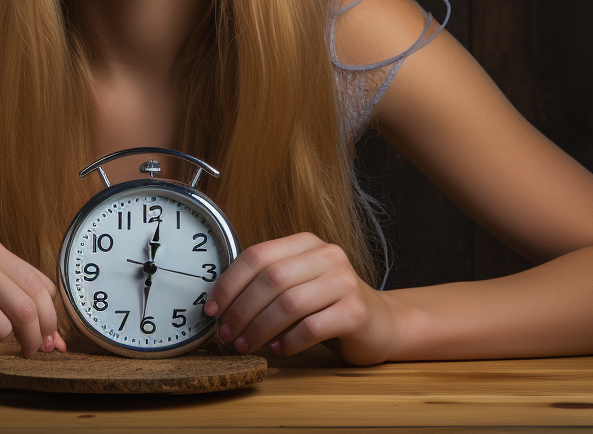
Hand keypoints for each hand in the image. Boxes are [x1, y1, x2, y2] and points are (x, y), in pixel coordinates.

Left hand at [202, 232, 399, 364]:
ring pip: (289, 304)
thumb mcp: (297, 284)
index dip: (229, 283)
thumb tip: (219, 306)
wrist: (380, 323)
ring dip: (259, 329)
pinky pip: (311, 327)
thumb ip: (266, 284)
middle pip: (271, 279)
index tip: (212, 309)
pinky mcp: (357, 311)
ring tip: (245, 345)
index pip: (257, 255)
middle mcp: (327, 255)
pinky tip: (278, 349)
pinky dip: (288, 342)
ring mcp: (345, 281)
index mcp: (306, 243)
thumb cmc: (328, 306)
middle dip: (241, 311)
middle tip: (226, 335)